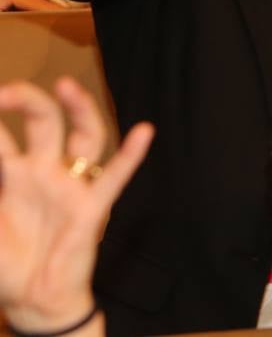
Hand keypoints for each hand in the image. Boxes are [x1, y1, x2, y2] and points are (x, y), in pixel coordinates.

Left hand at [0, 78, 151, 332]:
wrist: (32, 299)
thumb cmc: (7, 263)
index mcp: (16, 174)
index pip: (4, 134)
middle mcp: (46, 172)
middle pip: (45, 122)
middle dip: (28, 100)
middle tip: (7, 90)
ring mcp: (71, 186)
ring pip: (83, 137)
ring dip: (79, 110)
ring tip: (67, 86)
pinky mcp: (92, 208)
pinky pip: (115, 178)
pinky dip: (131, 155)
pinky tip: (143, 131)